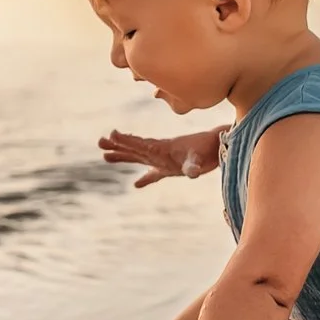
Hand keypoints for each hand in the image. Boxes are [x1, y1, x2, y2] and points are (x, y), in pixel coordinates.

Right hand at [98, 128, 223, 188]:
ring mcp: (164, 160)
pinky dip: (145, 178)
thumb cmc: (209, 150)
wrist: (219, 147)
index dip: (126, 140)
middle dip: (118, 146)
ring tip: (105, 156)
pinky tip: (136, 184)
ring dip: (123, 156)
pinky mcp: (171, 168)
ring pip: (139, 158)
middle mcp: (160, 152)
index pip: (140, 144)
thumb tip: (194, 173)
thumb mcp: (201, 158)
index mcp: (163, 148)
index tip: (111, 134)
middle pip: (134, 148)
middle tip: (100, 142)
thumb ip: (194, 165)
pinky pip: (154, 174)